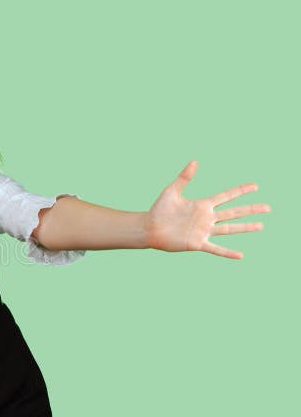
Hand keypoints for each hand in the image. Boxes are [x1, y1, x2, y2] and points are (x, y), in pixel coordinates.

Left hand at [145, 161, 269, 258]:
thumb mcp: (171, 191)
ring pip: (229, 229)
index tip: (255, 186)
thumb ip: (184, 177)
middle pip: (233, 212)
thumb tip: (194, 161)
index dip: (240, 191)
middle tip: (268, 207)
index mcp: (202, 205)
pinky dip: (227, 252)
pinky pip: (215, 248)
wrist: (149, 228)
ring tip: (261, 226)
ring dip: (245, 227)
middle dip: (250, 209)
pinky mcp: (197, 243)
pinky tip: (240, 255)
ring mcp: (203, 231)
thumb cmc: (158, 209)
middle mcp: (206, 218)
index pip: (226, 196)